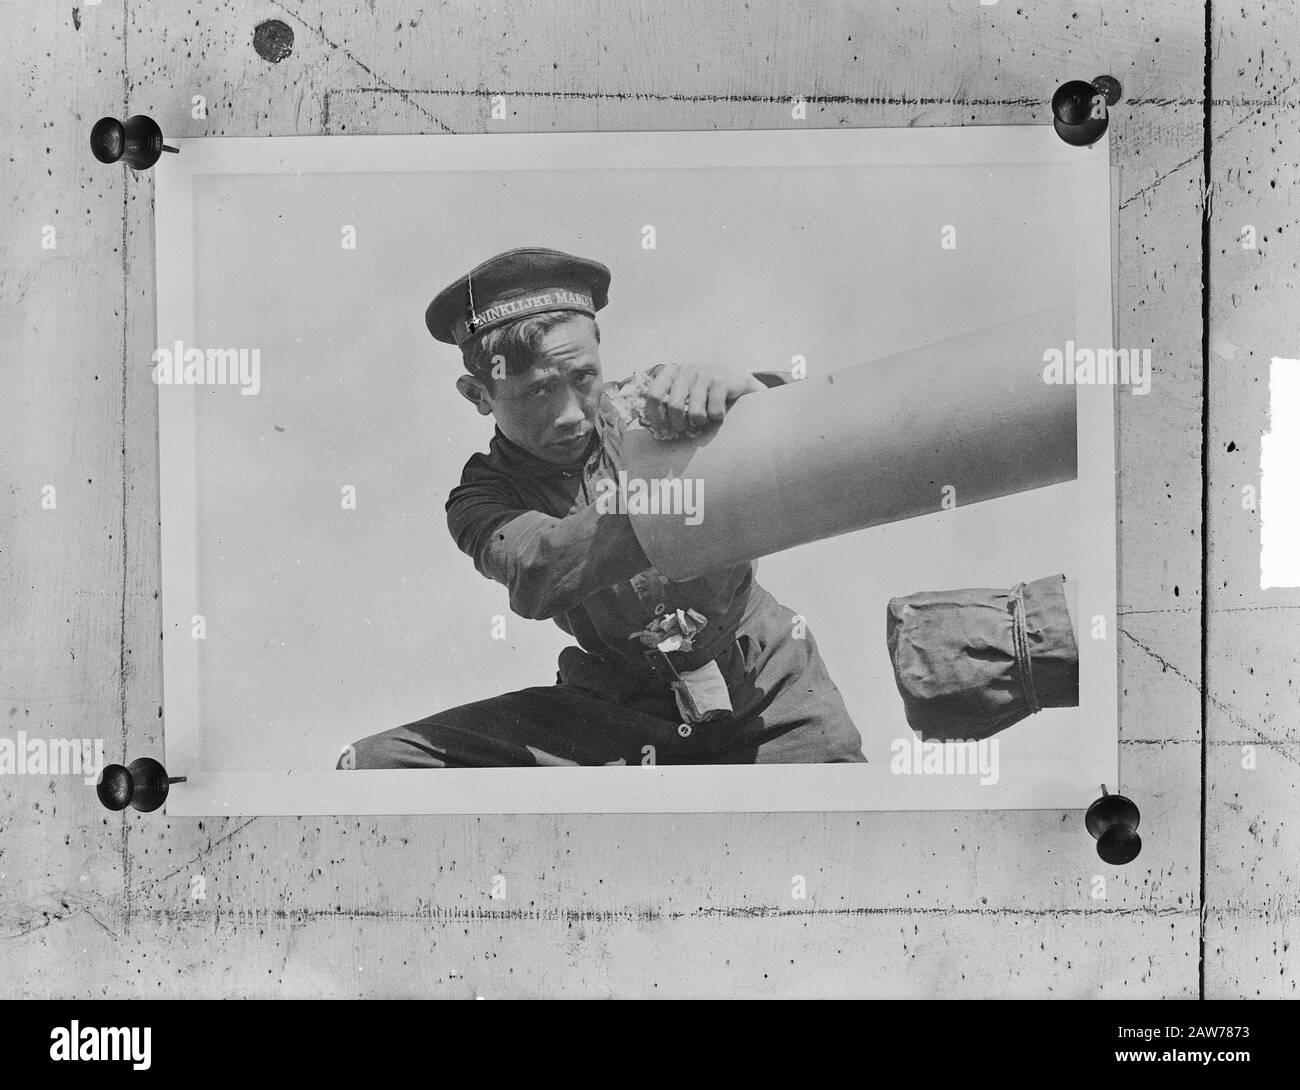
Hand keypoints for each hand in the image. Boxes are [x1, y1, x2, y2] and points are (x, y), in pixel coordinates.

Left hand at [644, 364, 764, 435]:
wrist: (737, 382)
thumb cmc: (704, 392)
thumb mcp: (683, 390)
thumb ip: (666, 401)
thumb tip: (645, 422)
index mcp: (672, 370)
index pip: (654, 394)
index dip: (655, 416)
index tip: (660, 430)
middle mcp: (686, 369)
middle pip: (674, 407)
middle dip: (678, 424)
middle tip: (683, 429)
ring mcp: (704, 373)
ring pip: (695, 413)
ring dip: (700, 423)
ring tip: (704, 419)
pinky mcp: (721, 381)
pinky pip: (714, 413)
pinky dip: (717, 418)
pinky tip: (719, 411)